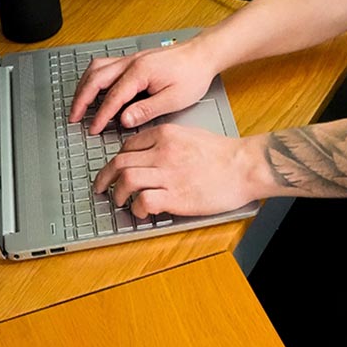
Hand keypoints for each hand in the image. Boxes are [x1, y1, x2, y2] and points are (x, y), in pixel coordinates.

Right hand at [69, 36, 215, 133]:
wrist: (204, 55)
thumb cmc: (193, 75)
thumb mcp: (174, 98)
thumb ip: (146, 110)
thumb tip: (123, 120)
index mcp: (140, 72)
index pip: (112, 97)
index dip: (100, 116)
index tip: (93, 130)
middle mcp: (132, 62)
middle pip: (96, 78)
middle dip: (81, 99)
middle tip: (74, 117)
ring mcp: (132, 58)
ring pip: (97, 68)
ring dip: (85, 86)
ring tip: (79, 104)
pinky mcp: (135, 59)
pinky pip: (106, 66)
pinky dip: (95, 78)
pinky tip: (95, 89)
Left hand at [92, 124, 255, 217]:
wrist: (244, 166)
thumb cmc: (224, 153)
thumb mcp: (191, 134)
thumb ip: (168, 141)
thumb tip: (150, 153)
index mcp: (166, 135)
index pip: (128, 145)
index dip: (117, 159)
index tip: (115, 169)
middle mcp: (163, 152)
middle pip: (120, 163)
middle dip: (105, 177)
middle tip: (102, 187)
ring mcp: (168, 174)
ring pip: (126, 181)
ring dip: (118, 194)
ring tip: (120, 201)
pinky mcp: (175, 196)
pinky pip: (143, 202)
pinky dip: (137, 209)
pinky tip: (141, 211)